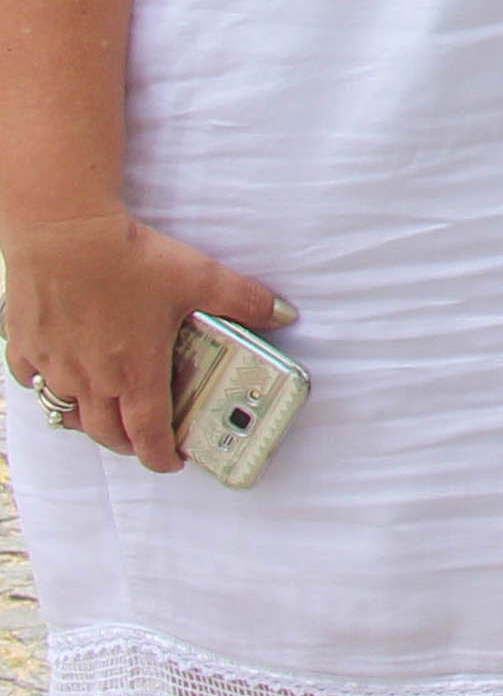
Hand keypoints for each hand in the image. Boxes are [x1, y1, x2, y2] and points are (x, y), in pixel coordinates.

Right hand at [2, 211, 286, 472]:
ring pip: (67, 413)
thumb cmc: (130, 258)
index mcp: (135, 373)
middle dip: (128, 444)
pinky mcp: (24, 345)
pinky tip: (59, 376)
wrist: (63, 233)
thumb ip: (244, 301)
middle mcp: (91, 379)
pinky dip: (47, 387)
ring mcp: (53, 365)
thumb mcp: (200, 277)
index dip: (161, 456)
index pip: (148, 434)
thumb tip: (284, 314)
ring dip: (88, 422)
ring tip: (106, 415)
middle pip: (106, 432)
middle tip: (144, 441)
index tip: (172, 463)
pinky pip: (31, 381)